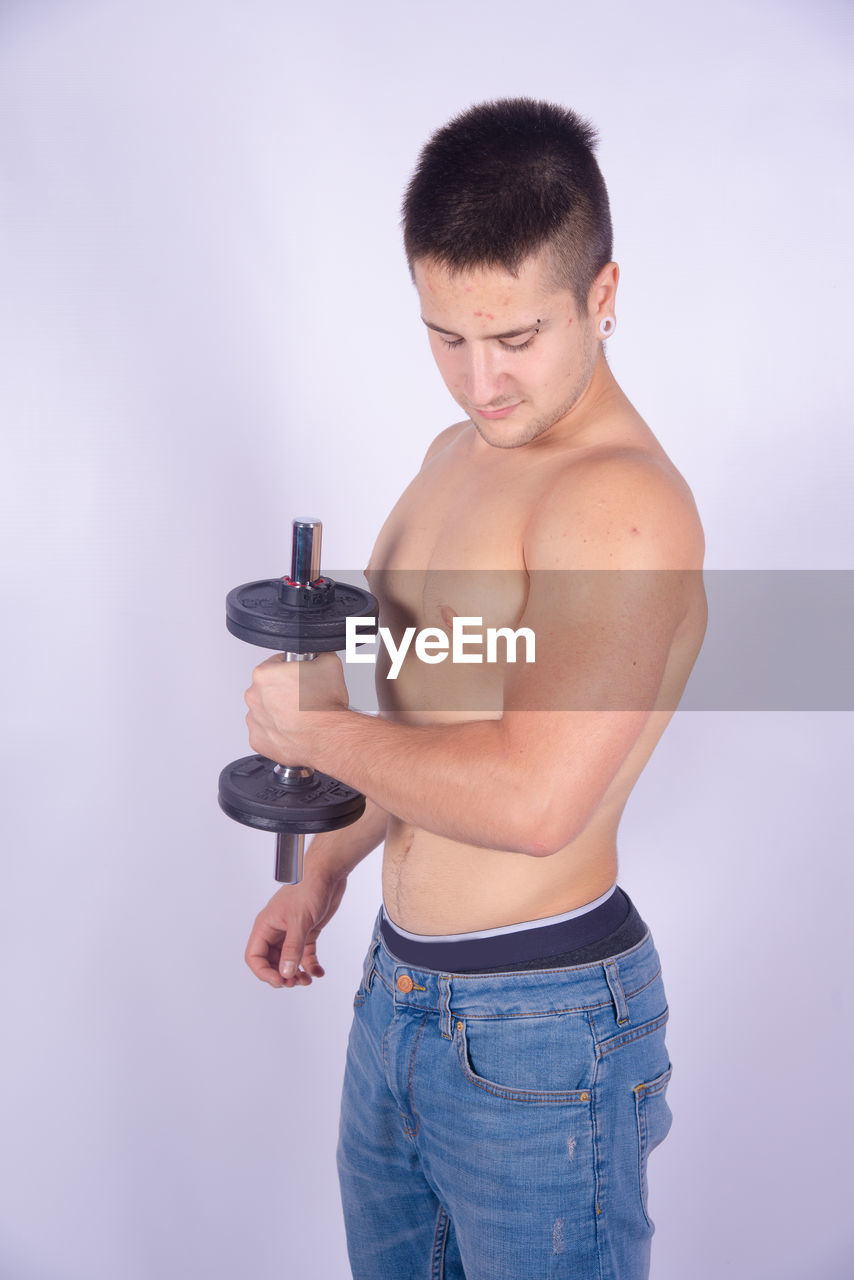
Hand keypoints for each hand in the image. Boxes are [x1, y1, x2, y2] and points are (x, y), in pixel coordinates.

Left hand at [244, 650, 348, 766]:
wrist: (329, 738)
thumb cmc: (325, 707)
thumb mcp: (330, 663)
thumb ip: (318, 653)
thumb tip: (317, 653)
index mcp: (264, 674)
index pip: (276, 664)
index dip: (292, 669)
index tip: (301, 678)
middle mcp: (254, 696)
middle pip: (267, 688)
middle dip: (283, 691)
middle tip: (303, 697)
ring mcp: (254, 720)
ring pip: (265, 711)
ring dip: (278, 712)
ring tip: (299, 715)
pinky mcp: (258, 740)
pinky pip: (264, 732)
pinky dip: (276, 732)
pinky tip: (292, 729)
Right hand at [245, 868, 347, 988]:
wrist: (327, 872)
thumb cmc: (308, 888)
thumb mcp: (299, 921)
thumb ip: (292, 948)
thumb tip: (285, 973)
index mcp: (265, 926)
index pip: (254, 956)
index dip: (264, 972)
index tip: (280, 981)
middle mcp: (276, 931)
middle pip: (271, 962)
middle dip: (281, 975)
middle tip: (295, 982)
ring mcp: (291, 932)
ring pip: (288, 961)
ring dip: (296, 974)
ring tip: (307, 980)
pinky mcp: (307, 932)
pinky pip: (305, 954)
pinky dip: (311, 965)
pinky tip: (319, 972)